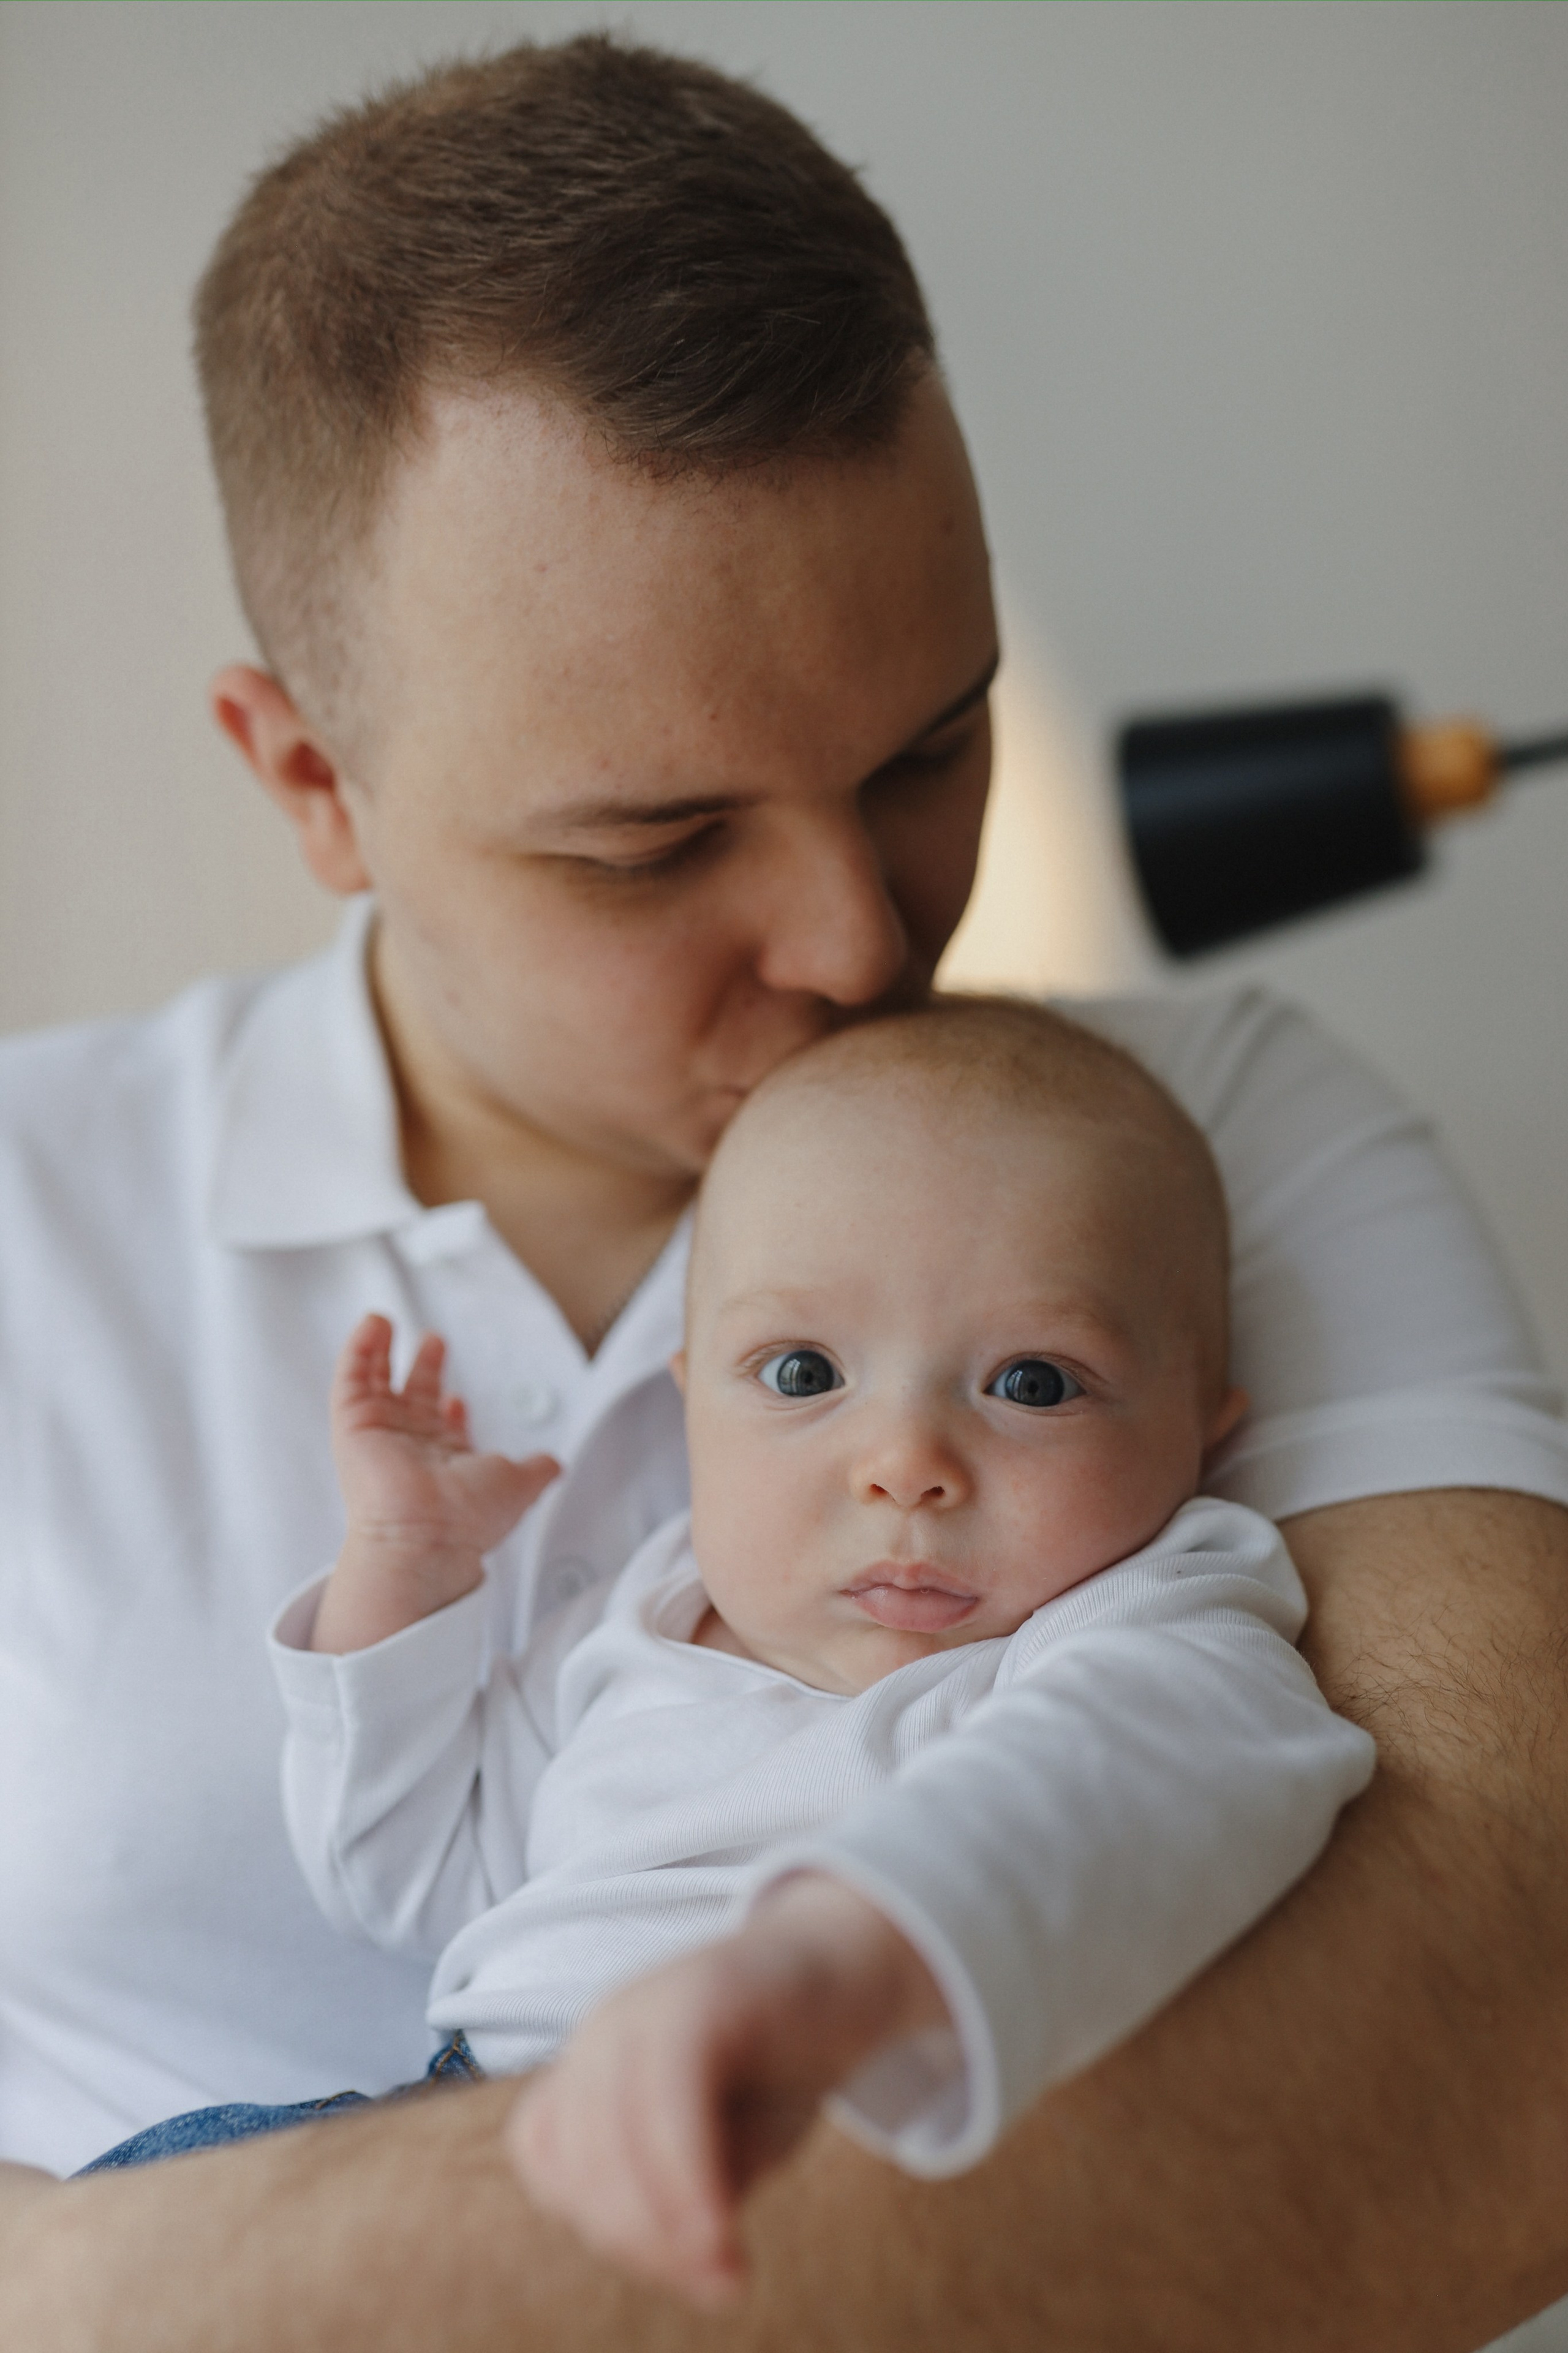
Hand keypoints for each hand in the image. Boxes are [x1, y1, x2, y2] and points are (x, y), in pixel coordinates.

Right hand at [311, 1314, 557, 1653]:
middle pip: (412, 1400)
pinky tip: (372, 1325)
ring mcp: (379, 1435)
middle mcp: (410, 1448)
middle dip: (423, 1371)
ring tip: (385, 1322)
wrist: (428, 1533)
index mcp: (445, 1461)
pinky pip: (351, 1379)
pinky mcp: (353, 1425)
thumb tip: (556, 1464)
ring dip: (380, 1353)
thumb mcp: (519, 1483)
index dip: (452, 1410)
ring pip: (375, 1385)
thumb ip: (537, 1469)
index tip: (459, 1396)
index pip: (444, 1430)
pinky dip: (359, 1349)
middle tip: (433, 1340)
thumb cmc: (470, 1514)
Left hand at [506, 1872, 947, 2308]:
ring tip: (725, 2263)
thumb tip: (690, 2259)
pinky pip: (668, 2095)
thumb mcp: (727, 2150)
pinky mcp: (701, 1994)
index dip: (601, 2224)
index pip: (549, 2158)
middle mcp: (604, 2030)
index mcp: (592, 2062)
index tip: (678, 2267)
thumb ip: (689, 2196)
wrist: (850, 1968)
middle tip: (716, 2280)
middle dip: (641, 2241)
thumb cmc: (781, 2067)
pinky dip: (686, 2173)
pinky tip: (722, 2223)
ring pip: (611, 2135)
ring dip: (662, 2222)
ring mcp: (647, 2005)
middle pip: (578, 2159)